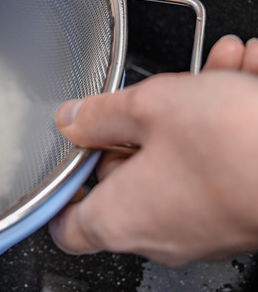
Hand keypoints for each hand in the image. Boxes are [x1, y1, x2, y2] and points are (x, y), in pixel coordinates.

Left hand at [49, 35, 257, 265]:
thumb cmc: (238, 148)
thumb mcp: (150, 108)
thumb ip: (100, 115)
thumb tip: (71, 120)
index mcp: (120, 219)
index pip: (68, 225)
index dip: (63, 189)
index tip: (69, 155)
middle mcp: (159, 234)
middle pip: (124, 179)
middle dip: (139, 126)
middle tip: (153, 94)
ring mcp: (201, 227)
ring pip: (179, 161)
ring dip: (191, 112)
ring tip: (217, 68)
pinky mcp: (237, 211)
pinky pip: (218, 165)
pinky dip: (225, 125)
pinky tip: (243, 76)